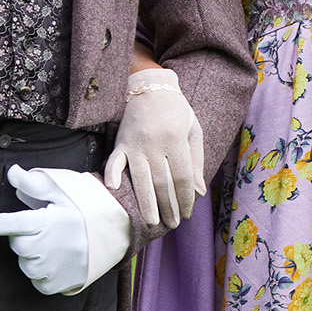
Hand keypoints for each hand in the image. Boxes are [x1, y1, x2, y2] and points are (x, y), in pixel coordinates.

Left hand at [0, 164, 132, 295]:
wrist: (120, 232)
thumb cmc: (89, 209)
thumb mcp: (63, 190)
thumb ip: (33, 182)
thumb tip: (11, 173)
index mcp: (43, 222)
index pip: (7, 224)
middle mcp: (45, 248)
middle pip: (17, 246)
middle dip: (25, 237)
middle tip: (45, 230)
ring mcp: (52, 268)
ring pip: (27, 265)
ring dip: (34, 257)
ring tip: (54, 246)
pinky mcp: (60, 284)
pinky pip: (40, 282)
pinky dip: (44, 274)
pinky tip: (58, 262)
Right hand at [104, 67, 205, 230]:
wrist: (150, 86)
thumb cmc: (177, 111)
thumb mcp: (194, 131)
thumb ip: (197, 161)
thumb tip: (199, 192)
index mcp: (176, 140)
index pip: (182, 177)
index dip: (186, 198)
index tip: (188, 213)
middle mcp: (155, 143)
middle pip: (163, 183)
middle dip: (169, 207)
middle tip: (173, 224)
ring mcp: (135, 143)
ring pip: (141, 178)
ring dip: (146, 202)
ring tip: (152, 221)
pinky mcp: (120, 142)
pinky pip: (114, 161)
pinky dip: (112, 174)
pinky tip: (114, 189)